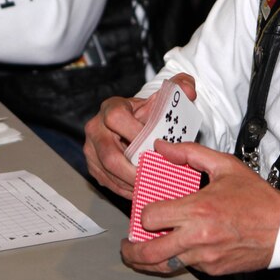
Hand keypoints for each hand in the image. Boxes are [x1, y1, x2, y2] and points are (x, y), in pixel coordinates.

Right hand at [84, 73, 195, 198]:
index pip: (116, 118)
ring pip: (108, 172)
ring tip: (155, 188)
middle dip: (135, 171)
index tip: (156, 147)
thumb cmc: (149, 114)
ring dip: (133, 184)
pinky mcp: (93, 167)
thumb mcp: (163, 99)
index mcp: (111, 107)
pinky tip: (145, 191)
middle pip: (110, 154)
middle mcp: (96, 127)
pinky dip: (128, 190)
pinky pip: (108, 183)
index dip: (136, 134)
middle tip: (157, 179)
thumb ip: (179, 89)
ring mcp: (91, 149)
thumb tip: (188, 91)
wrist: (135, 125)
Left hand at [121, 140, 279, 276]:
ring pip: (165, 265)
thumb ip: (190, 153)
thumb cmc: (257, 198)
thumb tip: (161, 147)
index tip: (146, 211)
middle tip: (127, 245)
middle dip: (132, 251)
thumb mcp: (225, 166)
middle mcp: (198, 237)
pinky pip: (186, 267)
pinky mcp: (213, 270)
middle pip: (150, 251)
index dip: (143, 215)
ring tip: (140, 255)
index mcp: (198, 209)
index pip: (151, 218)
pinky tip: (176, 250)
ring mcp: (205, 257)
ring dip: (149, 261)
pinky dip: (177, 260)